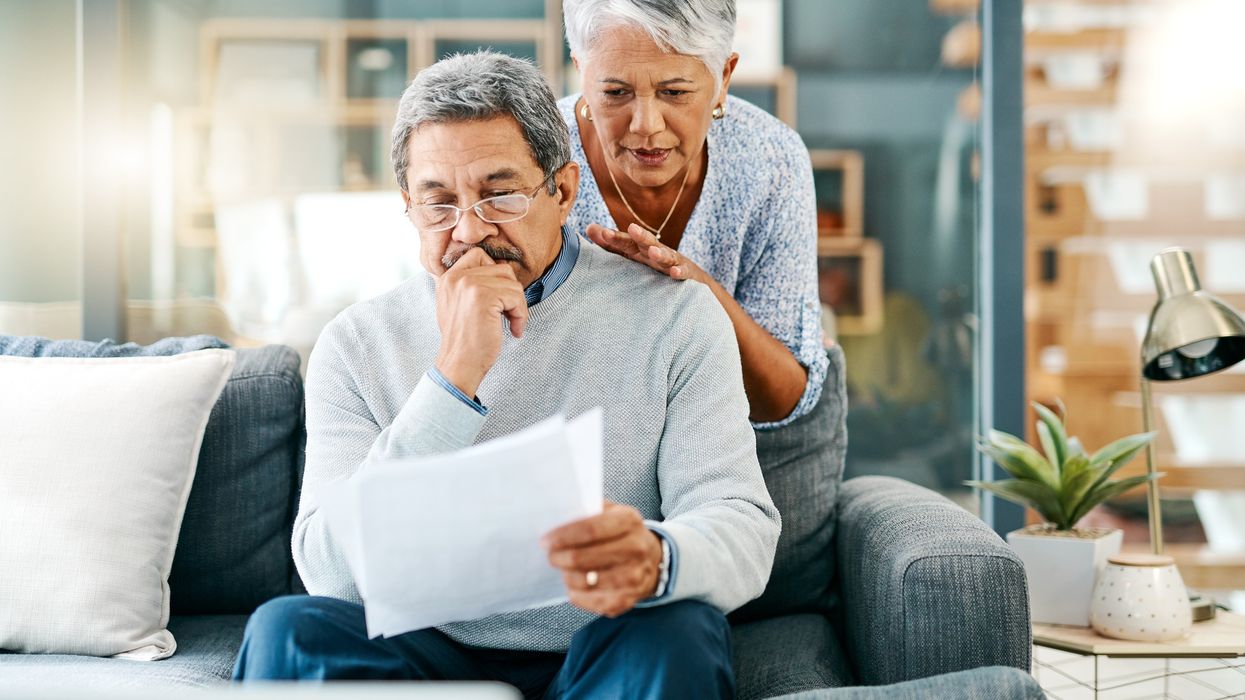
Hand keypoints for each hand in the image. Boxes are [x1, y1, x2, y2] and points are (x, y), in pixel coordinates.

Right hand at [433, 247, 528, 396]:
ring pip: (511, 282)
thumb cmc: (464, 340)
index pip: (480, 255)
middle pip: (501, 269)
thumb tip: (501, 272)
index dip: (496, 275)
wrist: (458, 364)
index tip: (498, 300)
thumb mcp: (458, 305)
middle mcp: (456, 276)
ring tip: (511, 323)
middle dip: (511, 292)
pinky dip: (521, 314)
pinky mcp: (483, 296)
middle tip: (508, 314)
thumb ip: (470, 286)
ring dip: (518, 305)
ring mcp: (469, 284)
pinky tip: (514, 330)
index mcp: (448, 277)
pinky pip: (516, 296)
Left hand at [541, 501, 663, 617]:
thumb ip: (589, 511)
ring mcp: (634, 576)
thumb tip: (558, 516)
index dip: (563, 536)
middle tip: (551, 556)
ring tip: (563, 571)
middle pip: (583, 558)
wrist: (654, 559)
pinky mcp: (629, 599)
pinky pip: (594, 602)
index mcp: (629, 521)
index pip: (590, 529)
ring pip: (586, 582)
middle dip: (559, 558)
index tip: (546, 541)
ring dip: (568, 577)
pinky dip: (579, 596)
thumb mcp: (612, 513)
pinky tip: (574, 588)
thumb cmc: (623, 533)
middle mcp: (636, 548)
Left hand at [584, 223, 706, 282]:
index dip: (614, 238)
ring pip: (666, 257)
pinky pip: (684, 273)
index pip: (626, 242)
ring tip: (653, 252)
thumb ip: (611, 245)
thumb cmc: (655, 267)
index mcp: (641, 251)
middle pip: (648, 244)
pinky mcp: (688, 275)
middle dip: (641, 236)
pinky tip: (675, 273)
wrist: (692, 282)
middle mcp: (656, 253)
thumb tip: (589, 227)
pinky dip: (680, 272)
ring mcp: (673, 263)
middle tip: (632, 228)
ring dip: (661, 254)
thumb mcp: (633, 256)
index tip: (600, 233)